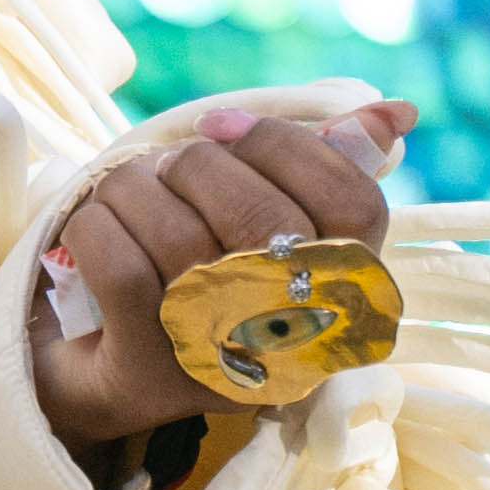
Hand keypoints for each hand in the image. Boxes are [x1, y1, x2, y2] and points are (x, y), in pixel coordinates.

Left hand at [31, 85, 413, 460]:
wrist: (99, 371)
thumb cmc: (196, 276)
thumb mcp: (262, 221)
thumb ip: (323, 168)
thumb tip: (396, 112)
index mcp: (342, 299)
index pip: (354, 205)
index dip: (288, 146)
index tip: (224, 128)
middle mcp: (294, 343)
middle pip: (263, 218)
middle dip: (199, 165)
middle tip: (168, 167)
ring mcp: (221, 364)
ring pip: (181, 236)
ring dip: (136, 188)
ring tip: (126, 189)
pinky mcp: (146, 377)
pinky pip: (122, 271)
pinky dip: (97, 227)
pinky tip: (93, 225)